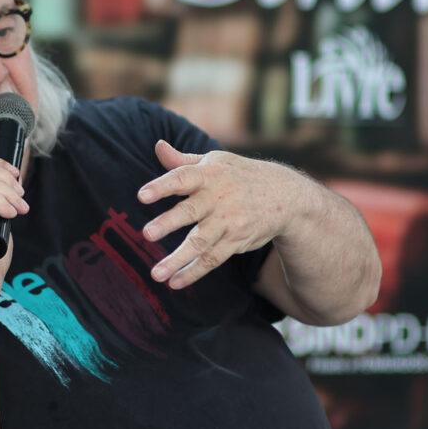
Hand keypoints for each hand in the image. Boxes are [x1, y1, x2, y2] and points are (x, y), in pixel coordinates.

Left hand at [137, 140, 305, 288]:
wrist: (285, 195)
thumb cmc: (238, 175)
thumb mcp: (215, 162)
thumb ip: (182, 160)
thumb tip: (158, 146)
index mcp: (208, 174)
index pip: (182, 178)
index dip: (162, 186)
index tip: (142, 196)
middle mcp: (218, 197)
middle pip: (190, 211)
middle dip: (168, 223)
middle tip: (146, 234)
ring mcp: (229, 221)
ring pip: (200, 242)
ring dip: (177, 259)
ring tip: (156, 274)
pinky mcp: (237, 240)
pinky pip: (213, 259)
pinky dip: (194, 272)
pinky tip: (175, 282)